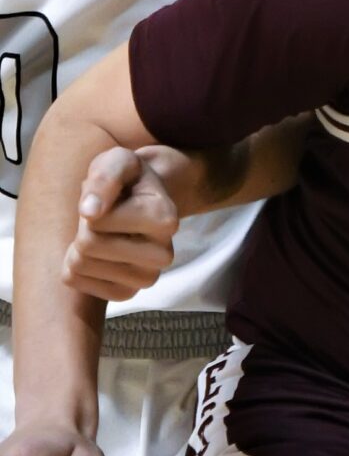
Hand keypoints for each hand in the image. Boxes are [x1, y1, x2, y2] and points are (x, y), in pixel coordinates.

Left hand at [63, 146, 180, 298]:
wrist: (143, 200)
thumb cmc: (129, 179)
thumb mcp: (118, 161)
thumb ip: (105, 178)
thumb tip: (89, 212)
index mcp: (166, 220)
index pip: (97, 222)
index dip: (92, 204)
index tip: (113, 198)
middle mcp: (163, 256)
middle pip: (88, 245)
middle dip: (85, 226)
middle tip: (105, 216)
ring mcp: (146, 279)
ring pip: (79, 264)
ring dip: (79, 243)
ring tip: (104, 231)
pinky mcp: (126, 294)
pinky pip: (76, 281)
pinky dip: (75, 263)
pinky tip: (97, 251)